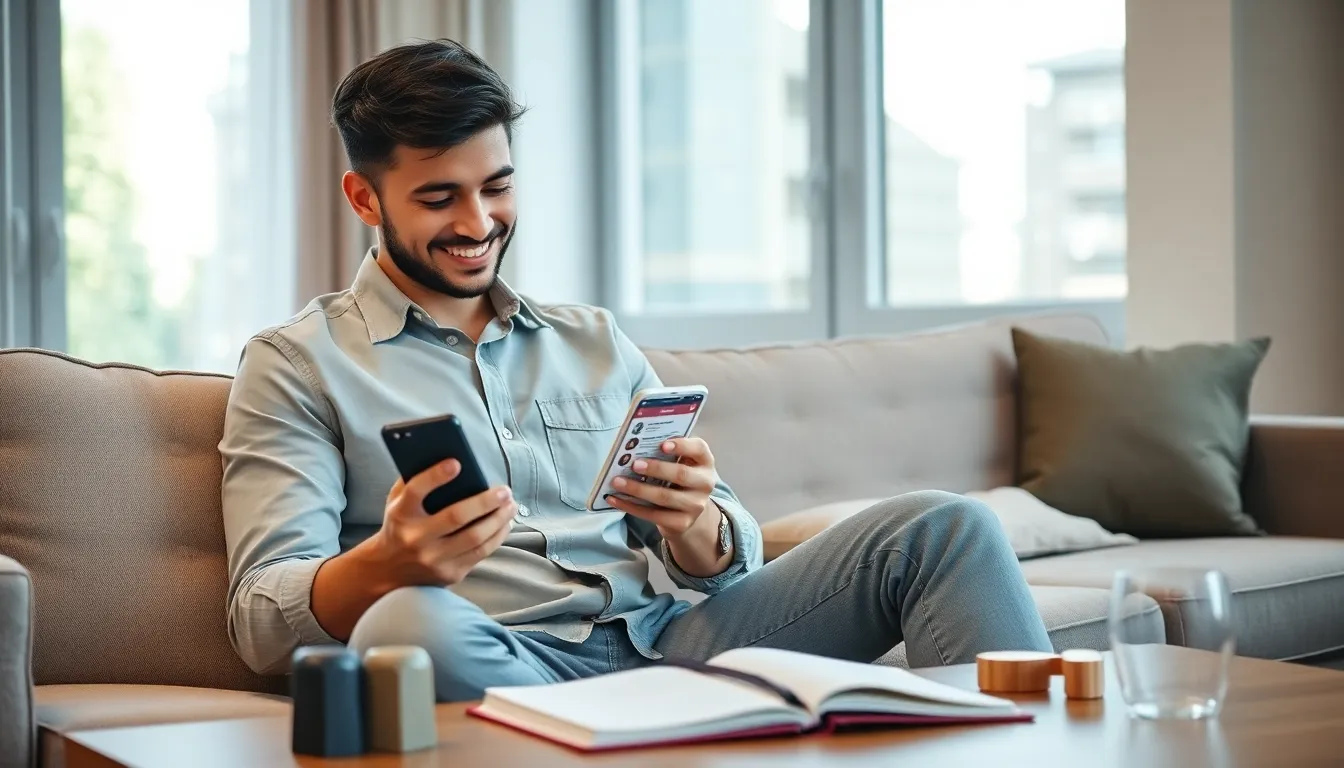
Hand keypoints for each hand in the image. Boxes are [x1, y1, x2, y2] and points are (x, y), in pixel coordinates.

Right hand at [369, 459, 516, 586]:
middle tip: (505, 491)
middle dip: (485, 502)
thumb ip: (414, 480)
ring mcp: (433, 558)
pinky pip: (481, 553)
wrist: (389, 570)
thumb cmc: (400, 525)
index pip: (416, 491)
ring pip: (475, 537)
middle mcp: (415, 538)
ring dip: (499, 519)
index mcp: (401, 514)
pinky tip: (505, 523)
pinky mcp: (449, 573)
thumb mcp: (397, 501)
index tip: (457, 463)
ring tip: (511, 505)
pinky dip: (498, 536)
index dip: (435, 476)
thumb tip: (447, 455)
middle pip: (455, 517)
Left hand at [605, 438, 717, 537]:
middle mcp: (705, 483)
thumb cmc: (678, 477)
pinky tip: (614, 499)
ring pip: (664, 497)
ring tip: (617, 482)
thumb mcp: (680, 461)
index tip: (662, 444)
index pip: (699, 449)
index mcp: (704, 461)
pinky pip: (653, 515)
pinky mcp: (682, 523)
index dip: (682, 445)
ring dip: (638, 489)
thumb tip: (634, 447)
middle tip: (634, 465)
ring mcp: (695, 506)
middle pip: (681, 474)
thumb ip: (665, 452)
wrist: (688, 510)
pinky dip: (631, 507)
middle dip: (656, 469)